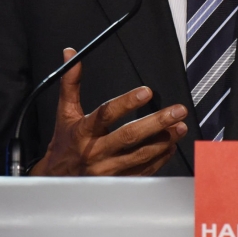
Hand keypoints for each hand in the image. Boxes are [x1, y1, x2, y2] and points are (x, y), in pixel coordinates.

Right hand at [31, 47, 188, 175]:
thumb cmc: (64, 143)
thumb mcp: (65, 113)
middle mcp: (96, 151)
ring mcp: (107, 170)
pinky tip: (170, 146)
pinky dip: (159, 159)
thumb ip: (71, 84)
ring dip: (163, 140)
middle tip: (178, 111)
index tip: (147, 92)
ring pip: (140, 155)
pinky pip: (142, 171)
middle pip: (129, 136)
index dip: (127, 103)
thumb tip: (71, 54)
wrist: (56, 181)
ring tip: (180, 127)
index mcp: (83, 131)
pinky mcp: (117, 182)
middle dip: (157, 122)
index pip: (106, 114)